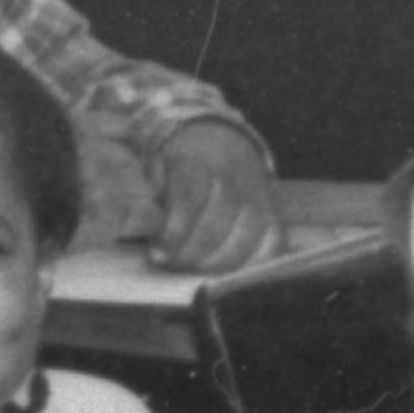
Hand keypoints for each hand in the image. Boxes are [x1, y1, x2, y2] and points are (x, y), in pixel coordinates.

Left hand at [115, 113, 287, 272]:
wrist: (219, 142)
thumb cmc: (176, 165)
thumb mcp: (155, 166)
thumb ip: (147, 191)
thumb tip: (139, 220)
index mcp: (200, 160)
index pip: (191, 197)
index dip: (175, 230)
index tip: (158, 254)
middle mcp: (234, 176)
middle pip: (218, 222)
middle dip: (191, 252)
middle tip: (172, 263)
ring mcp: (258, 195)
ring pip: (247, 235)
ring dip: (218, 262)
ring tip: (194, 267)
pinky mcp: (272, 212)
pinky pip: (273, 242)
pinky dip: (255, 262)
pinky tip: (229, 271)